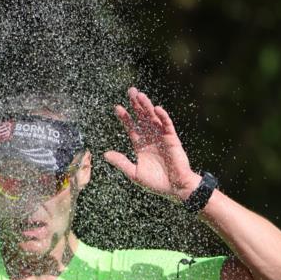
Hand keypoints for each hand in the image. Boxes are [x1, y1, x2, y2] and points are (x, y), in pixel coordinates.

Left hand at [103, 87, 200, 201]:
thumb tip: (105, 154)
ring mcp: (162, 137)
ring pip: (153, 118)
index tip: (117, 107)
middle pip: (142, 118)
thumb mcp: (134, 173)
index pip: (131, 128)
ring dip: (147, 107)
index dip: (125, 117)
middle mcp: (151, 139)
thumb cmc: (156, 183)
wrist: (175, 188)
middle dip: (136, 105)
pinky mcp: (172, 139)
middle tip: (130, 91)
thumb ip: (121, 162)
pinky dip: (162, 117)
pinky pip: (167, 125)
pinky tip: (156, 109)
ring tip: (140, 96)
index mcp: (140, 146)